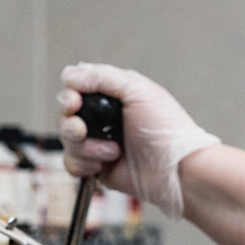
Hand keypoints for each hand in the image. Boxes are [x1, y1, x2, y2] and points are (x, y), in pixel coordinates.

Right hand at [57, 63, 220, 218]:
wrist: (178, 170)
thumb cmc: (169, 131)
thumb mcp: (138, 90)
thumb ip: (102, 77)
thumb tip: (69, 74)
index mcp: (115, 97)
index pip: (76, 90)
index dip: (69, 96)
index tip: (75, 102)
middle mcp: (106, 120)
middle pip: (65, 116)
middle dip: (70, 123)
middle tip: (82, 129)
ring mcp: (101, 144)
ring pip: (67, 141)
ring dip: (82, 146)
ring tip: (110, 151)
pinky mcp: (100, 168)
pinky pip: (73, 164)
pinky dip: (82, 164)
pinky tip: (102, 164)